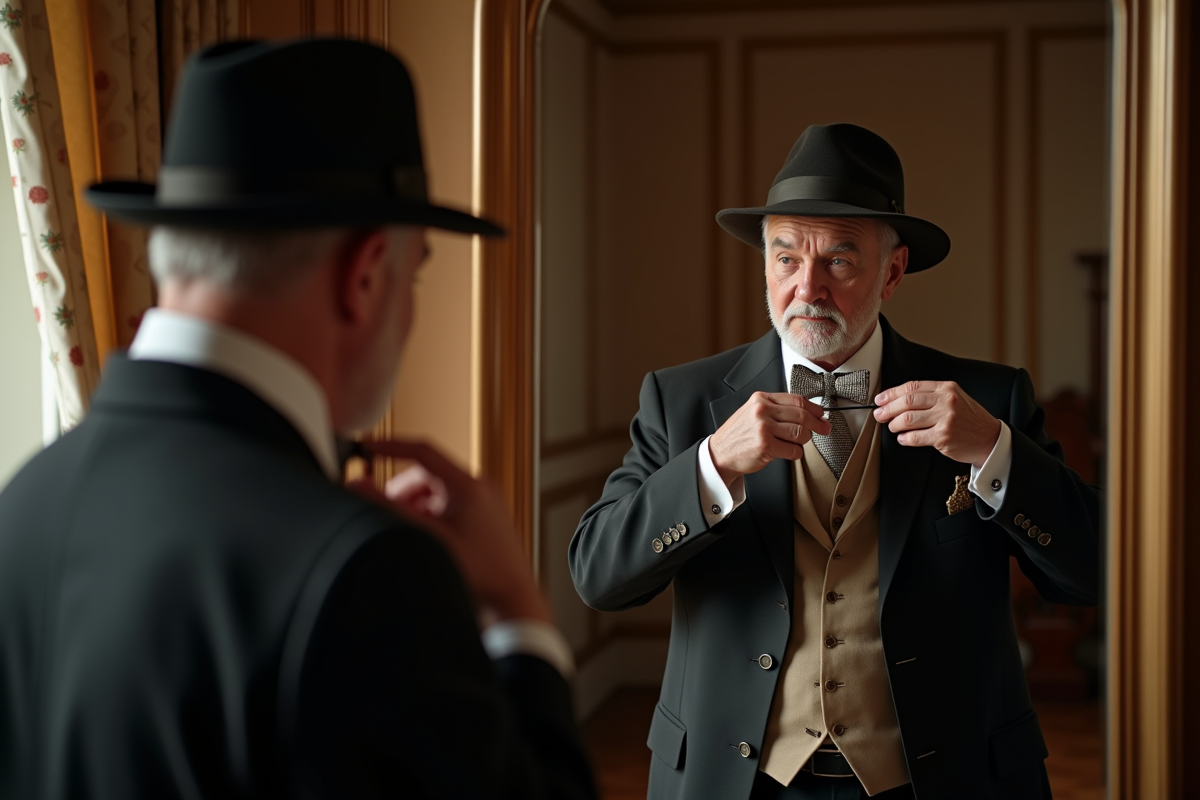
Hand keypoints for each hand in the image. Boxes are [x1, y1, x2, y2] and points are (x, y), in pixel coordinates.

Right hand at [346, 439, 551, 626]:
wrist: (511, 599)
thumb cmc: (481, 573)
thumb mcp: (428, 537)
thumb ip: (390, 509)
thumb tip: (361, 487)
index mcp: (469, 486)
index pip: (422, 452)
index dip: (391, 447)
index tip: (368, 447)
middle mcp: (480, 489)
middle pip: (427, 476)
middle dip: (404, 493)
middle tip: (391, 516)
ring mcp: (484, 503)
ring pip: (436, 493)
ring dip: (418, 508)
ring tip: (415, 534)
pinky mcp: (484, 518)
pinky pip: (449, 506)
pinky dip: (433, 517)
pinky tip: (431, 541)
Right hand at [708, 392, 830, 484]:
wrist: (720, 452)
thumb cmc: (739, 434)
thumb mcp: (753, 411)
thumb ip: (776, 409)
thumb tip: (808, 413)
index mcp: (761, 399)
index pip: (796, 400)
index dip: (814, 408)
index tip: (822, 415)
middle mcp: (762, 411)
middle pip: (802, 415)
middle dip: (817, 424)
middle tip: (824, 429)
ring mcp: (763, 429)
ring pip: (800, 433)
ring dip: (804, 440)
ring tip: (796, 442)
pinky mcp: (765, 446)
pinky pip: (793, 450)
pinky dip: (795, 453)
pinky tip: (787, 452)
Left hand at [873, 380, 1000, 467]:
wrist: (990, 439)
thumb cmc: (969, 420)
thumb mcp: (955, 398)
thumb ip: (932, 396)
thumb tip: (898, 399)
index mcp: (947, 388)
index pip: (912, 387)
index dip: (892, 393)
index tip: (880, 399)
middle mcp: (947, 401)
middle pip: (907, 402)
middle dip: (888, 408)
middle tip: (879, 414)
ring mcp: (946, 419)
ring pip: (908, 419)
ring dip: (895, 424)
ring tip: (893, 427)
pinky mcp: (944, 437)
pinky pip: (915, 437)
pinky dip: (904, 438)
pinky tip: (903, 438)